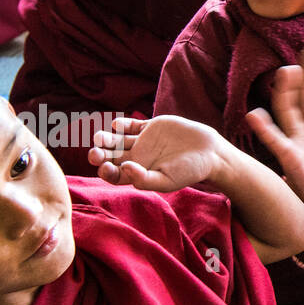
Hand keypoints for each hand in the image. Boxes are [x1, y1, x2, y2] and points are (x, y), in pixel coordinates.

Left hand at [88, 115, 229, 190]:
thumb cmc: (189, 171)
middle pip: (111, 156)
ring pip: (117, 140)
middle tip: (95, 152)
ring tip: (101, 137)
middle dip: (100, 154)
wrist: (208, 152)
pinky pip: (131, 125)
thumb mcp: (167, 181)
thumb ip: (144, 179)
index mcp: (139, 173)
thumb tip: (123, 169)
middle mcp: (137, 158)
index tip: (105, 167)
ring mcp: (143, 141)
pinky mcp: (150, 127)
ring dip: (106, 138)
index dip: (105, 171)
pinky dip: (122, 124)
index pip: (115, 174)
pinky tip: (118, 125)